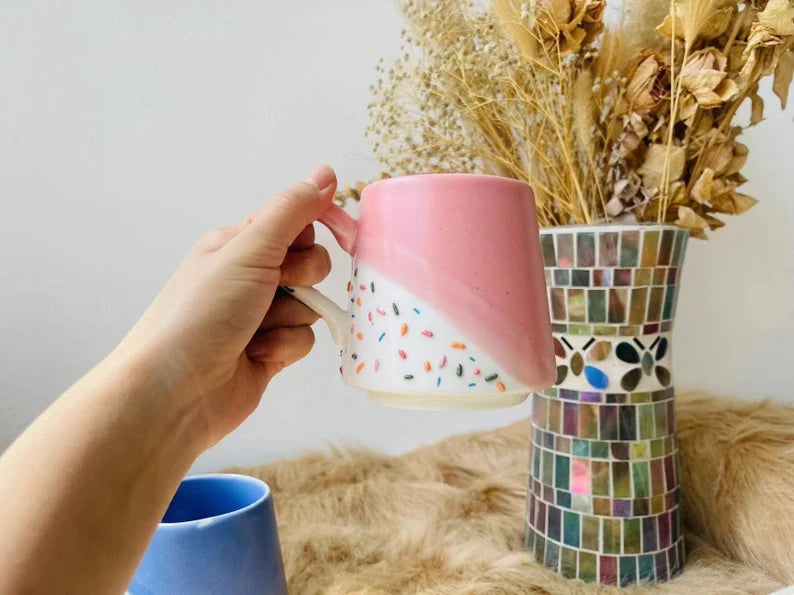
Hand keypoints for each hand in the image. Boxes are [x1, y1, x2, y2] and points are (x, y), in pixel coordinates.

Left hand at [117, 165, 336, 449]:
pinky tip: (257, 355)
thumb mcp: (248, 251)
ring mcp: (260, 316)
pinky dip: (285, 346)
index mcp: (239, 243)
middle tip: (277, 286)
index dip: (322, 223)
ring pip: (310, 305)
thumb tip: (325, 172)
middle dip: (303, 277)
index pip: (296, 219)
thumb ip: (291, 212)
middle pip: (311, 263)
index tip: (345, 233)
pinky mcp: (269, 351)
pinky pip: (303, 338)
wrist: (174, 392)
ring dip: (290, 317)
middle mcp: (250, 276)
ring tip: (256, 330)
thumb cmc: (202, 313)